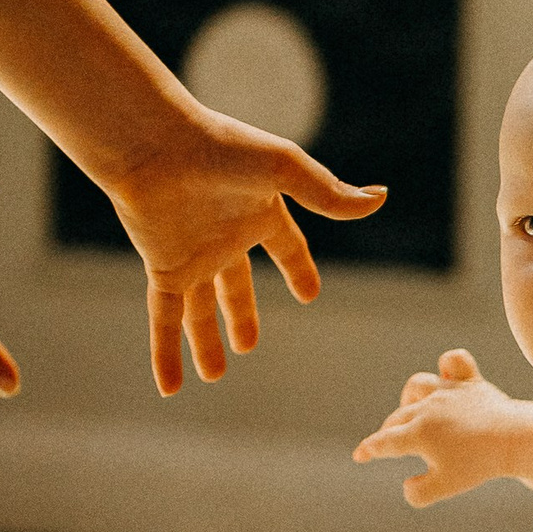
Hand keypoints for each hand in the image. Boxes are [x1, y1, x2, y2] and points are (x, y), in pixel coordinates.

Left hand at [98, 101, 385, 395]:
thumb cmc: (219, 146)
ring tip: (214, 375)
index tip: (308, 293)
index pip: (286, 248)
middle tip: (247, 346)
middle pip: (235, 286)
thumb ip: (327, 192)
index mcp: (258, 211)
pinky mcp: (163, 269)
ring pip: (200, 310)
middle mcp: (223, 236)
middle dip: (241, 314)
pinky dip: (167, 354)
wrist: (153, 144)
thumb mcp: (284, 170)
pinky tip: (170, 388)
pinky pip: (166, 321)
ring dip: (205, 342)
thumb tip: (379, 198)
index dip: (298, 269)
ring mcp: (191, 255)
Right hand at [353, 346, 522, 504]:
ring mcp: (450, 392)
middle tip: (388, 444)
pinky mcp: (472, 383)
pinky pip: (455, 362)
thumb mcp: (444, 487)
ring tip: (414, 411)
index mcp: (418, 433)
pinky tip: (447, 377)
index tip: (360, 456)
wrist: (514, 439)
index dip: (369, 450)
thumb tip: (407, 486)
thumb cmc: (478, 465)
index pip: (385, 442)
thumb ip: (418, 492)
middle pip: (399, 417)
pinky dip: (448, 367)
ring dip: (410, 398)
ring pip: (418, 385)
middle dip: (388, 430)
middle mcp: (428, 408)